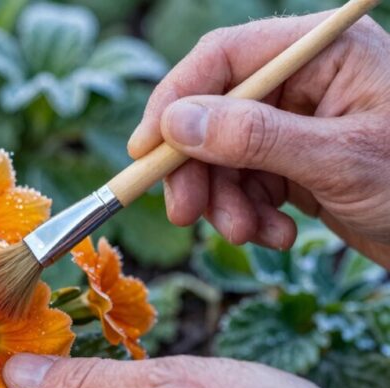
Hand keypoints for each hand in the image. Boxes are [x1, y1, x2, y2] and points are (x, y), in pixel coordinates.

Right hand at [127, 11, 389, 267]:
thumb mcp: (339, 161)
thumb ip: (255, 138)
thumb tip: (175, 124)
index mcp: (324, 53)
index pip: (226, 57)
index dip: (177, 101)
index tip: (147, 151)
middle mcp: (306, 80)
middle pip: (216, 110)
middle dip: (199, 167)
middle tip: (186, 213)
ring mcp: (299, 122)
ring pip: (225, 153)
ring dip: (225, 199)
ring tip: (250, 234)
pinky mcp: (296, 160)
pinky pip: (247, 180)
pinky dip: (251, 213)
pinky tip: (279, 235)